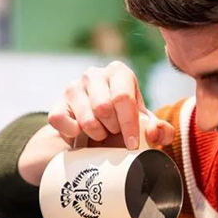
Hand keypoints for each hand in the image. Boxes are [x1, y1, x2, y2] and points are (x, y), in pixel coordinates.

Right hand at [48, 61, 173, 148]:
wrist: (97, 127)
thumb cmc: (125, 121)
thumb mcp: (146, 125)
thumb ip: (161, 130)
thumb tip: (154, 132)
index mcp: (119, 72)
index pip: (123, 98)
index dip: (129, 125)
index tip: (132, 144)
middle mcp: (94, 74)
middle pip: (104, 108)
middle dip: (113, 129)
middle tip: (115, 132)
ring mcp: (73, 86)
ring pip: (86, 120)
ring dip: (97, 134)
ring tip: (101, 132)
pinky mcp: (57, 103)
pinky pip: (61, 122)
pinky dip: (73, 134)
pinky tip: (81, 133)